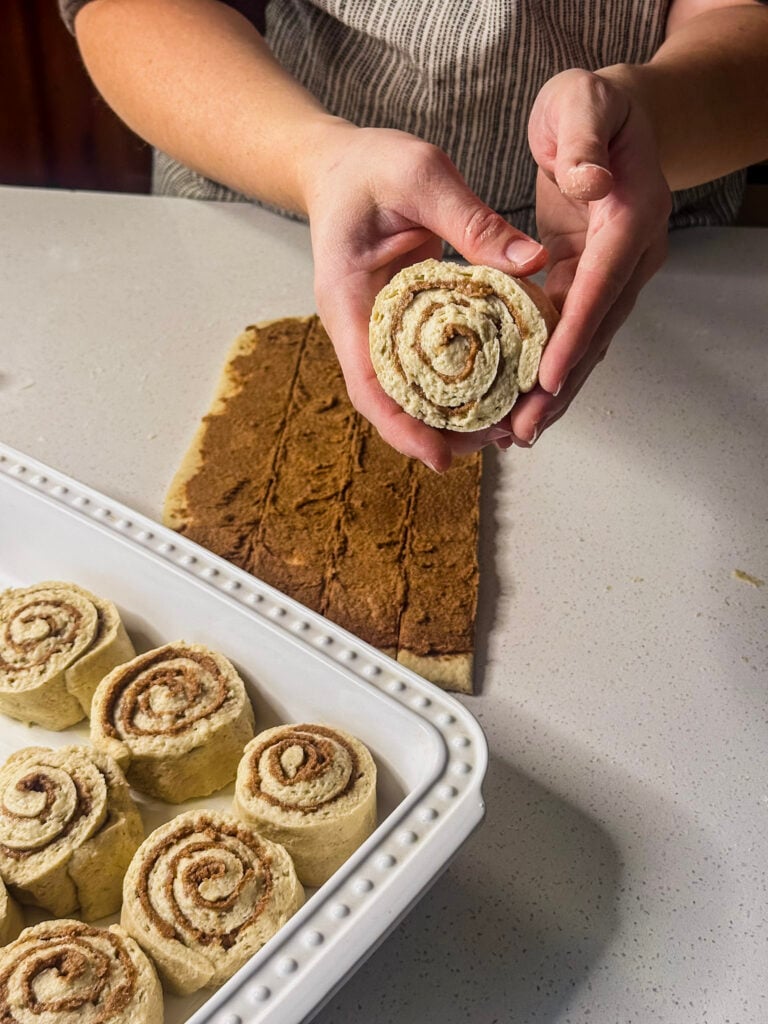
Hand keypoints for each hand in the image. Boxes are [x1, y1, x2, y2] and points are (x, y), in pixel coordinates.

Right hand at [303, 122, 547, 470]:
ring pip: (405, 391)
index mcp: (348, 298)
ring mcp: (372, 328)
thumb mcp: (421, 175)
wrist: (336, 164)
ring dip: (447, 416)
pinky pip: (420, 366)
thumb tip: (532, 262)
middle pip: (389, 401)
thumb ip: (472, 219)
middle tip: (494, 441)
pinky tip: (489, 389)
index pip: (369, 382)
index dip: (403, 426)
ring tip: (499, 427)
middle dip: (436, 433)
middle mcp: (356, 324)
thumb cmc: (369, 166)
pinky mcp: (394, 322)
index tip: (441, 458)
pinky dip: (451, 384)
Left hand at [505, 68, 671, 445]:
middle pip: (596, 329)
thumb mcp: (581, 104)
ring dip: (554, 390)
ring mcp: (613, 272)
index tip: (547, 377)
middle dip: (561, 384)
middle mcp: (631, 254)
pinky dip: (545, 365)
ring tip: (519, 433)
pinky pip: (568, 330)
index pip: (601, 283)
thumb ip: (582, 139)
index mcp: (630, 216)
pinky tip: (519, 399)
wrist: (610, 116)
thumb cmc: (590, 105)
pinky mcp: (588, 279)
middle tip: (526, 429)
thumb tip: (587, 182)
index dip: (574, 333)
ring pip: (585, 341)